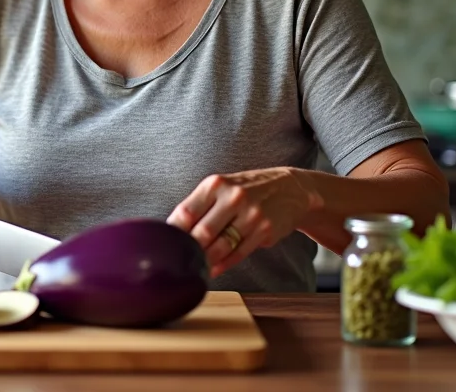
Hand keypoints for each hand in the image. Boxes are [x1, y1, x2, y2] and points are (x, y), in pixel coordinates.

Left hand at [166, 168, 317, 278]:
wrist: (291, 189)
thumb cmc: (247, 190)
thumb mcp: (223, 187)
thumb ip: (200, 206)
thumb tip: (172, 231)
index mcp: (216, 184)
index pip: (186, 212)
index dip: (173, 233)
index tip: (164, 245)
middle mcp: (233, 197)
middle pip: (202, 232)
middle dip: (188, 250)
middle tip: (178, 261)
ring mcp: (251, 214)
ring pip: (220, 246)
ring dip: (205, 261)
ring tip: (194, 268)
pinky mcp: (265, 230)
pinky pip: (238, 254)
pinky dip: (223, 265)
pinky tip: (213, 270)